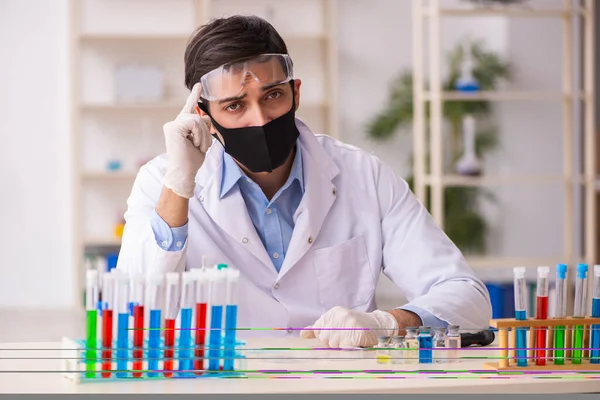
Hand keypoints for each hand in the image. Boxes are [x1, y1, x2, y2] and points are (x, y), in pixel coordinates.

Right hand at [162, 82, 214, 198]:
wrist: (184, 173)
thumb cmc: (192, 161)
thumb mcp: (202, 141)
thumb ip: (203, 128)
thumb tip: (204, 115)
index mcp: (181, 127)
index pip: (189, 109)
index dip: (194, 96)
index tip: (199, 85)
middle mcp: (174, 124)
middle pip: (199, 116)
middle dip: (206, 132)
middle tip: (201, 146)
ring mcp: (172, 125)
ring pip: (197, 119)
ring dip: (203, 135)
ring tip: (198, 147)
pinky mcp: (173, 127)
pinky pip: (194, 122)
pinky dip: (199, 135)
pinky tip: (194, 144)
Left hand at [300, 306, 398, 347]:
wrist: (377, 325)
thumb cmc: (354, 326)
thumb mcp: (335, 323)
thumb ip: (319, 328)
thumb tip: (303, 334)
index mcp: (333, 313)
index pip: (318, 331)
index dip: (325, 338)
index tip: (334, 338)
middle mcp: (340, 316)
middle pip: (325, 340)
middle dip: (334, 344)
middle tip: (345, 340)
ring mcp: (350, 323)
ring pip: (335, 345)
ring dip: (342, 348)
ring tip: (351, 342)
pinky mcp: (358, 332)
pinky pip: (346, 348)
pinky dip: (350, 349)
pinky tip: (355, 345)